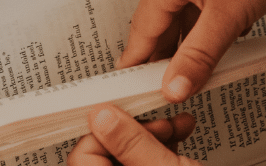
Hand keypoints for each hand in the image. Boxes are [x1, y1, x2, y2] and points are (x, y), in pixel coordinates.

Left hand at [68, 105, 195, 165]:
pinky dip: (165, 142)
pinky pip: (147, 155)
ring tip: (176, 124)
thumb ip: (131, 144)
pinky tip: (181, 130)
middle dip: (139, 127)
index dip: (107, 128)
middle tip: (159, 121)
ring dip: (157, 130)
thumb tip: (102, 116)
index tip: (128, 111)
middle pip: (109, 147)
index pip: (83, 153)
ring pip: (131, 148)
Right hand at [119, 0, 265, 101]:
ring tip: (201, 57)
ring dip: (191, 27)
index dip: (139, 58)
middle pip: (162, 11)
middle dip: (170, 45)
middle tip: (172, 77)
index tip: (132, 82)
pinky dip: (204, 7)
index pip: (144, 25)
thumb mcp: (227, 18)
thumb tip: (173, 87)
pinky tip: (221, 26)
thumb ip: (197, 57)